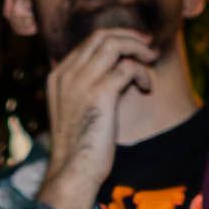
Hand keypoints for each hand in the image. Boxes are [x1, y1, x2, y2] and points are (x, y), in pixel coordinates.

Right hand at [34, 24, 163, 208]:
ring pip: (114, 44)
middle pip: (100, 36)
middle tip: (148, 47)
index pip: (88, 42)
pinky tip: (146, 88)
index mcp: (57, 76)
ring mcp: (81, 82)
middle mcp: (66, 74)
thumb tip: (117, 72)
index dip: (115, 38)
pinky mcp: (99, 94)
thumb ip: (86, 88)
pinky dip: (142, 73)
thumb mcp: (76, 111)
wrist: (72, 172)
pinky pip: (127, 68)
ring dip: (137, 49)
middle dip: (129, 37)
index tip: (134, 46)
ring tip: (151, 60)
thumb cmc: (79, 148)